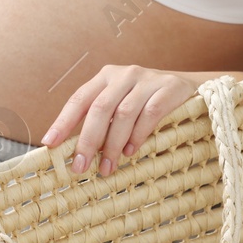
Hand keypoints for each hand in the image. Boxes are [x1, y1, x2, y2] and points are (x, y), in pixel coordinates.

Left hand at [40, 65, 199, 176]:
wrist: (193, 88)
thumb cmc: (149, 102)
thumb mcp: (123, 105)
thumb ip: (103, 121)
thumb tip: (78, 155)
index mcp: (107, 76)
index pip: (80, 98)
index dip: (63, 121)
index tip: (50, 144)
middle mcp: (125, 74)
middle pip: (99, 108)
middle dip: (87, 140)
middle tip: (80, 166)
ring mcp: (148, 79)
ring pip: (123, 113)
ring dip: (112, 144)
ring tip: (107, 168)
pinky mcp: (169, 88)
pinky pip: (149, 114)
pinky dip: (137, 135)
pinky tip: (130, 152)